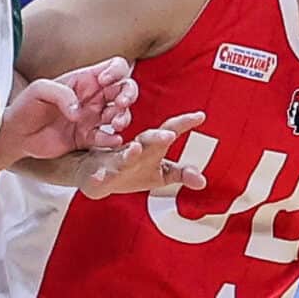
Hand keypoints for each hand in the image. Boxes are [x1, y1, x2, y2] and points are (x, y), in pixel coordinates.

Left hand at [0, 58, 137, 161]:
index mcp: (85, 80)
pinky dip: (112, 139)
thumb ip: (61, 93)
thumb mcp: (40, 90)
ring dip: (123, 117)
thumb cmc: (26, 106)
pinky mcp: (88, 138)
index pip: (114, 67)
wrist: (16, 134)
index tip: (104, 81)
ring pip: (121, 114)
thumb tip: (79, 112)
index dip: (116, 71)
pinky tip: (111, 139)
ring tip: (114, 124)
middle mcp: (93, 97)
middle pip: (125, 89)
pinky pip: (107, 138)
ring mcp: (92, 118)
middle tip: (119, 104)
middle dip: (128, 94)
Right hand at [76, 111, 209, 197]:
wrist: (95, 175)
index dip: (184, 123)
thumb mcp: (160, 173)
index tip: (200, 115)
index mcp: (150, 147)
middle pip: (146, 139)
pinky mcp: (99, 176)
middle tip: (170, 135)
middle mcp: (133, 149)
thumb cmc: (132, 170)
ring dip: (129, 152)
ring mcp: (114, 161)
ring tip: (135, 149)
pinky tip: (100, 176)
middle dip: (157, 137)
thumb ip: (181, 174)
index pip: (168, 131)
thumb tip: (203, 182)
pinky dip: (99, 176)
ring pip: (122, 156)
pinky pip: (98, 176)